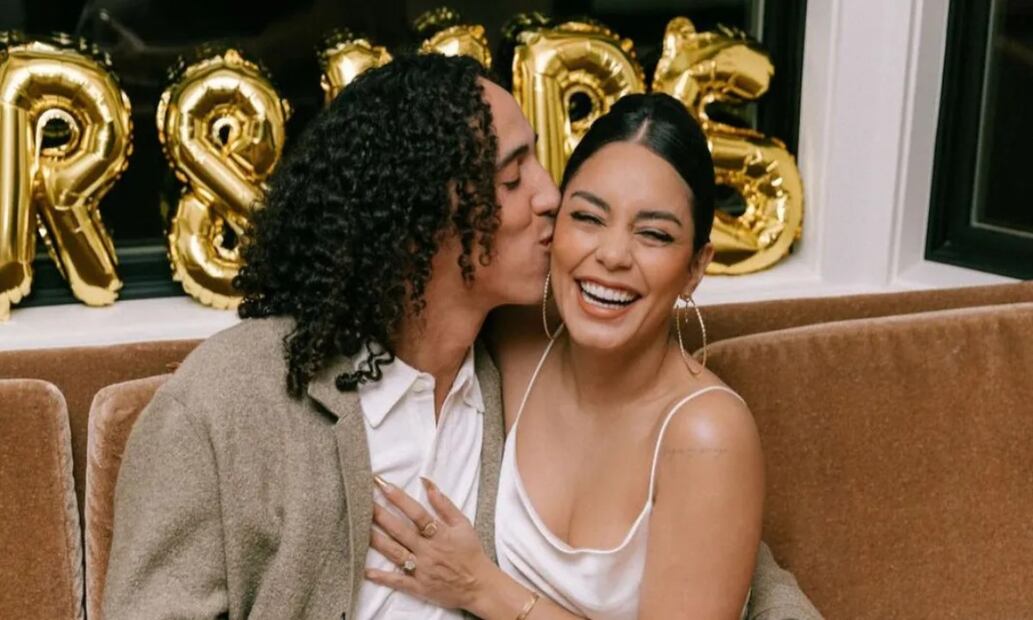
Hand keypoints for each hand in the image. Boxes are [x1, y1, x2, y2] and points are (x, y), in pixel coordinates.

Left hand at [366, 477, 495, 610]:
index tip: (382, 484)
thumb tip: (426, 482)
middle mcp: (428, 550)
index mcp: (440, 534)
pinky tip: (366, 571)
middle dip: (380, 515)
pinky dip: (382, 577)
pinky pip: (398, 581)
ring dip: (377, 541)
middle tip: (362, 502)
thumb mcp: (463, 523)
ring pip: (395, 553)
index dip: (398, 497)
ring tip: (359, 529)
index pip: (416, 512)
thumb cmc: (471, 552)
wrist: (480, 585)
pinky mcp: (419, 587)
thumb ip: (444, 503)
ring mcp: (422, 569)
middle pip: (400, 531)